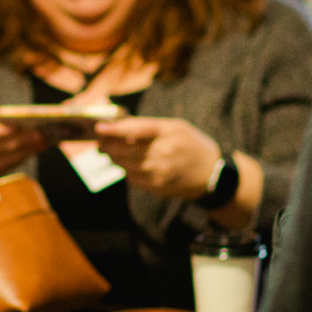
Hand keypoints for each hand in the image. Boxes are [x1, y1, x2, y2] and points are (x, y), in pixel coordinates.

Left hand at [94, 117, 221, 199]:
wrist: (212, 174)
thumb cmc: (192, 144)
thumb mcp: (176, 127)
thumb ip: (149, 125)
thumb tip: (120, 125)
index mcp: (167, 133)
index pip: (136, 130)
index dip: (115, 129)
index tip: (99, 128)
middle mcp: (162, 152)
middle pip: (124, 149)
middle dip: (107, 144)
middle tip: (100, 140)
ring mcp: (158, 171)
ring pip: (123, 164)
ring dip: (113, 157)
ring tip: (109, 150)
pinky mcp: (156, 186)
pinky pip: (131, 177)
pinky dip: (125, 169)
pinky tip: (127, 163)